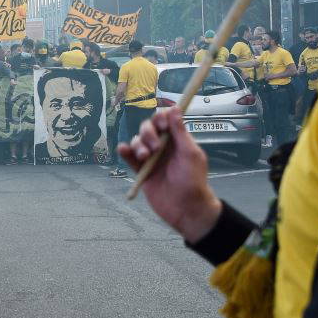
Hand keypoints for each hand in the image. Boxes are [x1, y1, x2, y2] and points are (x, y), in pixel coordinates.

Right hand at [117, 107, 220, 241]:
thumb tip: (175, 108)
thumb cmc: (193, 182)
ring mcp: (151, 158)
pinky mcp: (141, 170)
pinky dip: (125, 151)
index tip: (162, 124)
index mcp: (177, 140)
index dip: (161, 118)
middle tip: (156, 147)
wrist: (185, 209)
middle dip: (148, 133)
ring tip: (145, 157)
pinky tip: (124, 150)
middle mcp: (163, 147)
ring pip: (137, 141)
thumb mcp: (190, 154)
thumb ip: (180, 132)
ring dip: (138, 144)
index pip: (166, 120)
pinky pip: (129, 157)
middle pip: (148, 128)